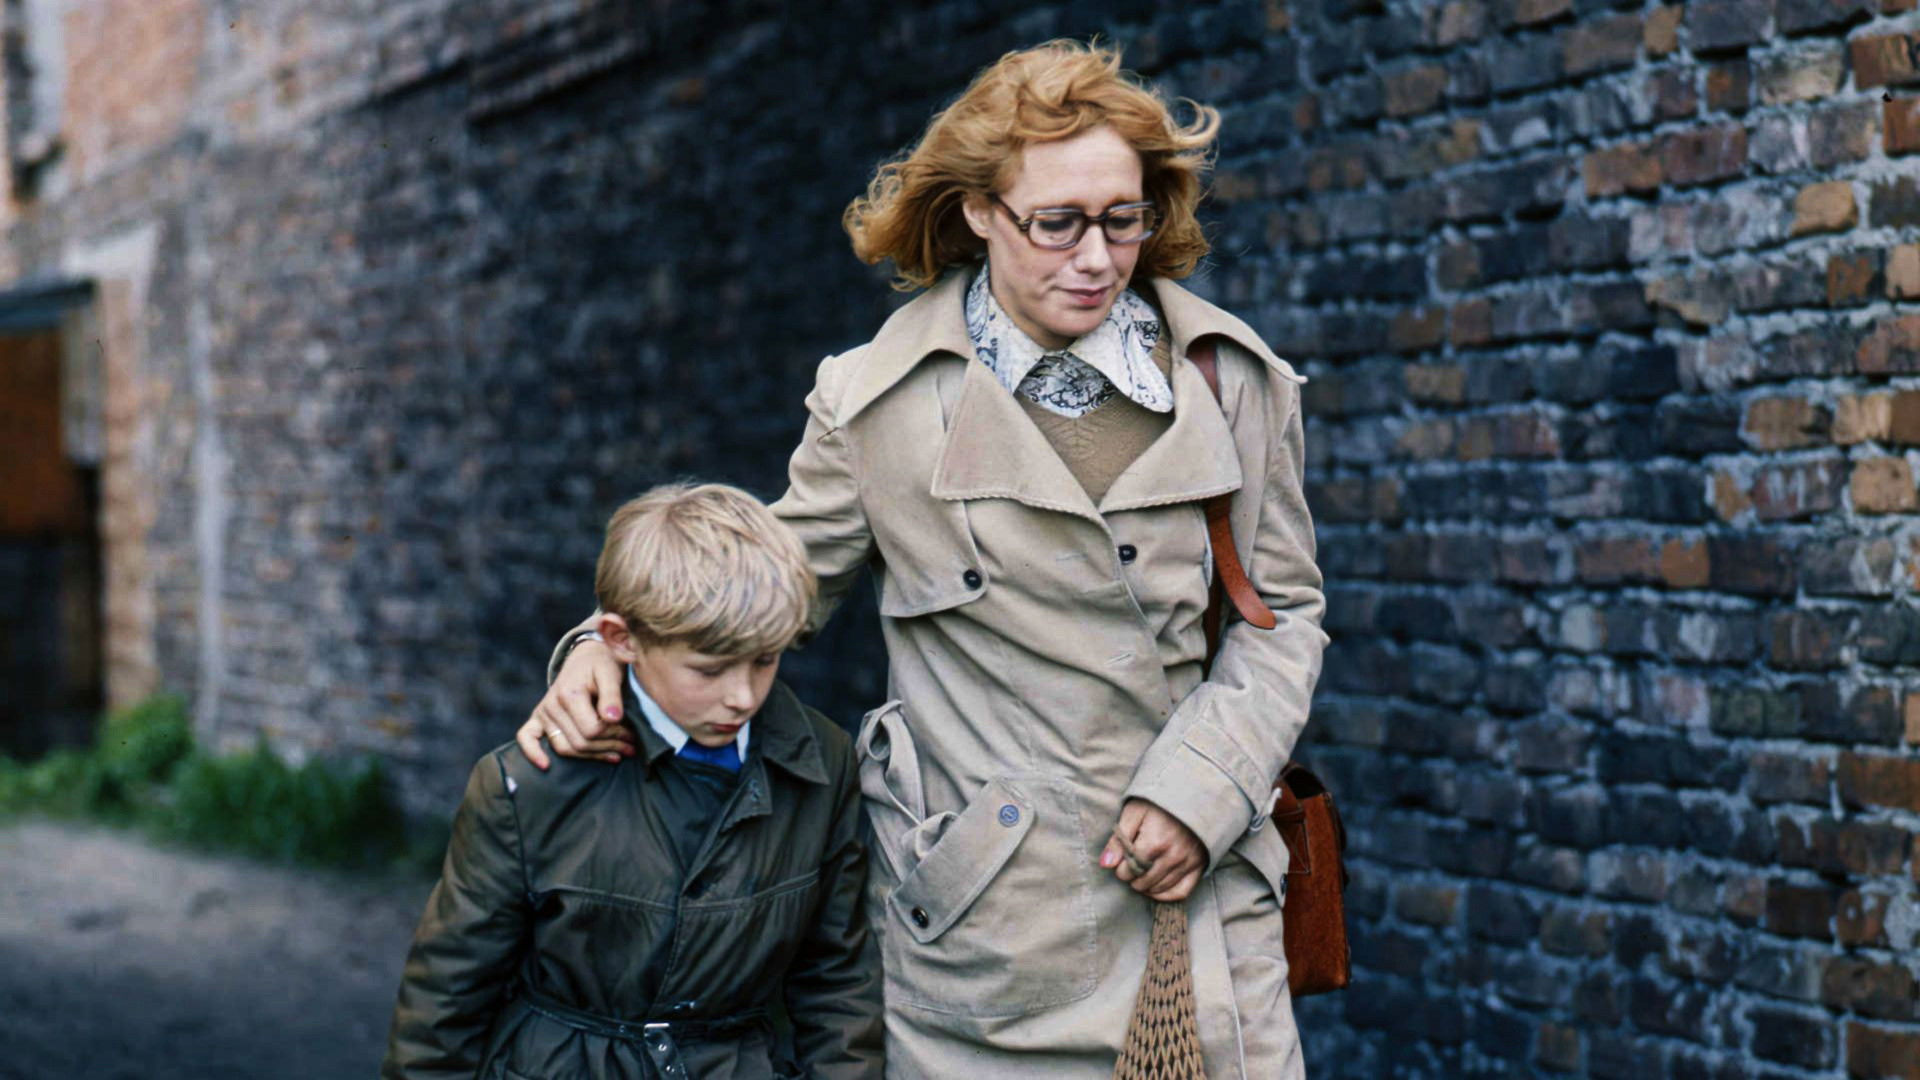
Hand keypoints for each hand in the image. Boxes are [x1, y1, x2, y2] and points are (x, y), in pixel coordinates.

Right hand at [515, 640, 634, 768]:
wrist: (587, 656)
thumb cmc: (601, 665)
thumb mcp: (611, 673)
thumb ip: (612, 695)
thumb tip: (614, 719)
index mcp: (570, 694)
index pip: (592, 730)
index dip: (614, 734)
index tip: (631, 732)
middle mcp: (552, 705)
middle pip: (580, 743)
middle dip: (609, 746)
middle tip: (631, 745)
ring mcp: (543, 712)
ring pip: (565, 748)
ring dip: (591, 755)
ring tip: (617, 754)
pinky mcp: (538, 717)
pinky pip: (526, 737)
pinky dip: (533, 753)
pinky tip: (546, 766)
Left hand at [1100, 799, 1205, 901]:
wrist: (1194, 791)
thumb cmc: (1160, 801)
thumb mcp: (1134, 812)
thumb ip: (1119, 840)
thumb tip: (1106, 864)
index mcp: (1154, 842)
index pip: (1128, 871)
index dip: (1120, 868)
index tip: (1121, 860)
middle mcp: (1172, 857)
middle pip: (1143, 882)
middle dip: (1132, 878)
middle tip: (1130, 867)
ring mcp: (1187, 863)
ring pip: (1160, 889)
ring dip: (1146, 886)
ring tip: (1140, 875)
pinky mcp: (1199, 865)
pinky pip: (1181, 892)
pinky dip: (1166, 895)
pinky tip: (1155, 888)